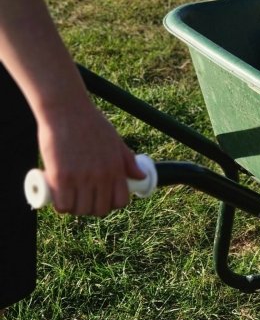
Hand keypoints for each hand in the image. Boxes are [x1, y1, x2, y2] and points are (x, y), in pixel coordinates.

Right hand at [37, 99, 144, 216]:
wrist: (67, 110)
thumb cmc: (91, 123)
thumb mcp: (115, 141)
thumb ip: (127, 160)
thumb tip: (141, 176)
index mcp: (116, 168)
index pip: (120, 201)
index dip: (111, 204)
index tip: (102, 199)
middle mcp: (101, 177)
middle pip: (100, 209)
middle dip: (92, 208)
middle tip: (83, 199)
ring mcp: (81, 178)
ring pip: (81, 209)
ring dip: (75, 208)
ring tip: (70, 199)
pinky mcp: (60, 178)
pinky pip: (63, 205)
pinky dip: (61, 206)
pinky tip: (59, 199)